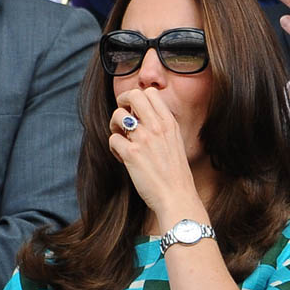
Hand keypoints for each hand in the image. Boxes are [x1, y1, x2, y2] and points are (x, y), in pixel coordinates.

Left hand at [108, 88, 206, 227]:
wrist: (177, 196)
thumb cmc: (175, 174)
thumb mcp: (175, 143)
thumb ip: (161, 128)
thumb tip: (142, 118)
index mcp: (169, 123)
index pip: (150, 93)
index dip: (137, 98)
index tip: (134, 111)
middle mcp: (157, 127)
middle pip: (133, 95)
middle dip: (122, 102)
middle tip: (121, 118)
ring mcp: (144, 139)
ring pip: (118, 115)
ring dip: (114, 126)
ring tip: (121, 139)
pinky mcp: (131, 154)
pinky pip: (112, 139)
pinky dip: (113, 148)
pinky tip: (122, 157)